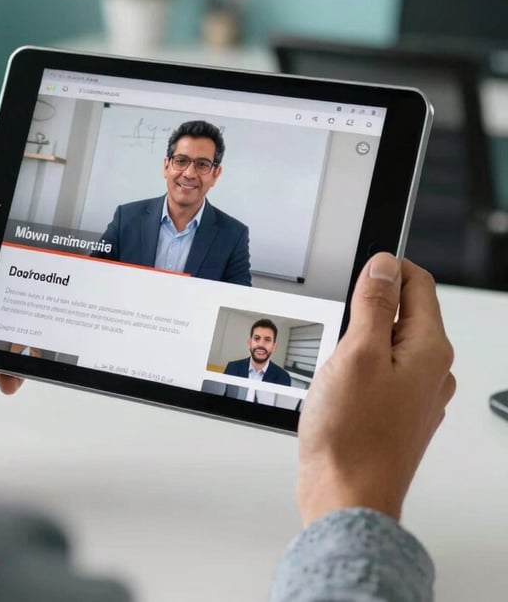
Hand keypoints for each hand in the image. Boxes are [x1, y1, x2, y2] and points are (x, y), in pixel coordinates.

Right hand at [297, 253, 455, 524]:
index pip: (418, 284)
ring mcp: (415, 395)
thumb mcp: (356, 353)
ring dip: (358, 340)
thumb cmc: (352, 436)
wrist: (346, 497)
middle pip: (403, 312)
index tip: (358, 269)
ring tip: (334, 363)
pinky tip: (337, 387)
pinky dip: (356, 367)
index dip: (386, 268)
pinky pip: (380, 372)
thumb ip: (373, 304)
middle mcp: (430, 371)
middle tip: (337, 323)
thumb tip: (384, 266)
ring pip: (388, 343)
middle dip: (367, 307)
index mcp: (429, 350)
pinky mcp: (396, 413)